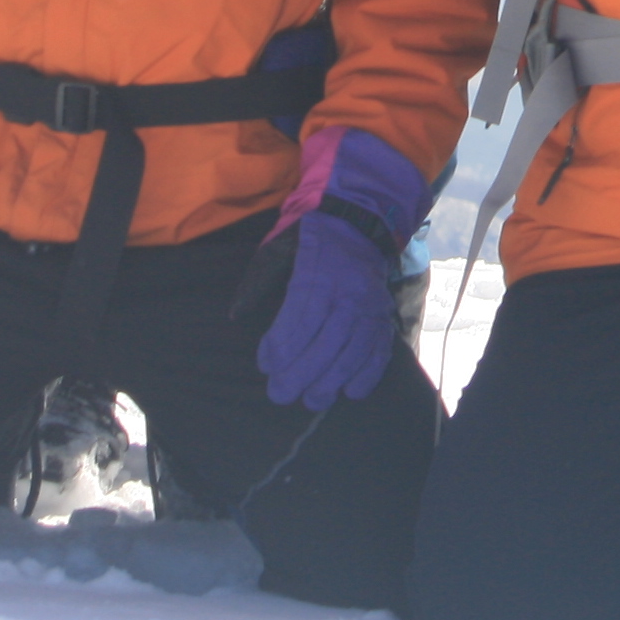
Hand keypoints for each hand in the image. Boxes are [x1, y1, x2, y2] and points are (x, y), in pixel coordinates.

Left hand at [249, 126, 424, 406]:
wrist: (359, 220)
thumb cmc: (310, 239)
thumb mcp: (278, 247)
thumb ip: (258, 280)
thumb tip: (235, 314)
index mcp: (321, 269)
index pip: (303, 313)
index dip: (283, 343)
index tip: (265, 364)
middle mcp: (350, 288)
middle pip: (329, 336)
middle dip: (303, 371)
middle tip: (281, 394)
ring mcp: (371, 303)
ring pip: (356, 347)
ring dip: (333, 378)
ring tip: (311, 399)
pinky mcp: (383, 314)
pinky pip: (381, 348)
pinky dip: (369, 373)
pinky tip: (350, 391)